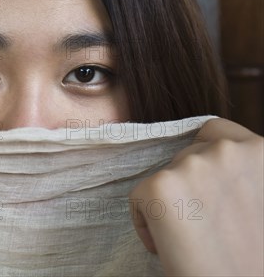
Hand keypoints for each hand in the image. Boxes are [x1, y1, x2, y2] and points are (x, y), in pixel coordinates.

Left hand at [129, 118, 263, 275]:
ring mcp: (191, 165)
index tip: (205, 184)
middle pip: (187, 154)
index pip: (217, 132)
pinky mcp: (159, 186)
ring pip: (164, 175)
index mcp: (260, 152)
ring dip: (170, 203)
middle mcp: (227, 150)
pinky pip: (138, 198)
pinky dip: (146, 224)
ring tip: (192, 239)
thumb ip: (242, 174)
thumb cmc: (253, 258)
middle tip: (201, 223)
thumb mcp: (261, 200)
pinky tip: (169, 248)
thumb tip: (216, 166)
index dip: (205, 154)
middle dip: (188, 185)